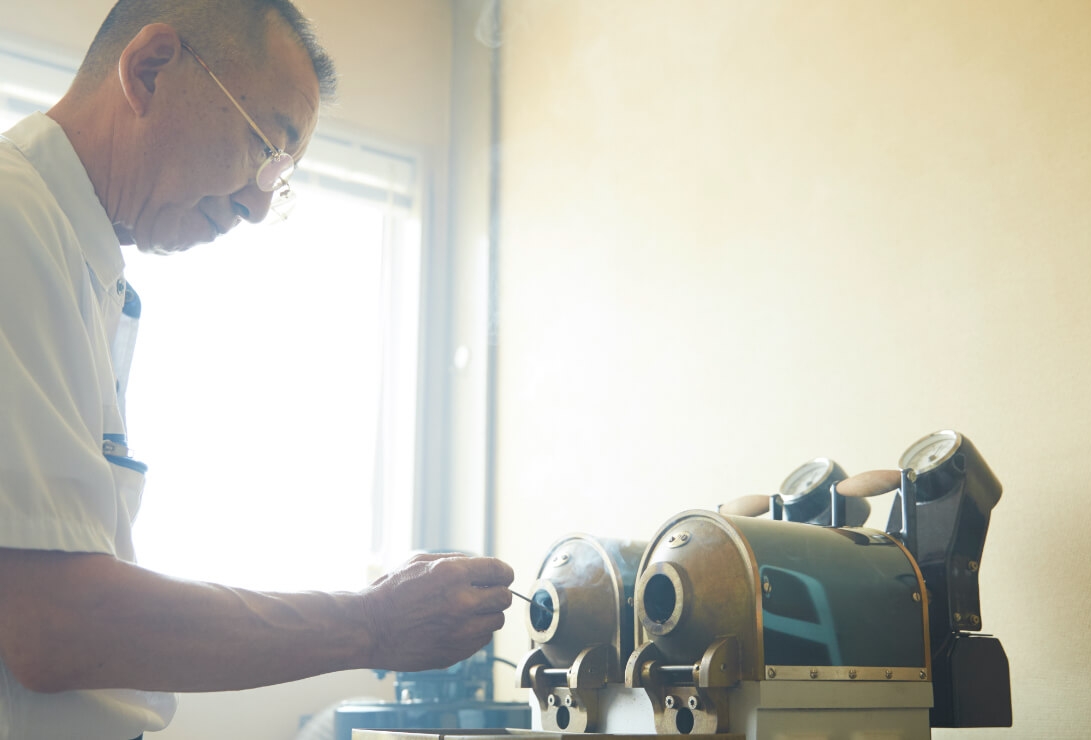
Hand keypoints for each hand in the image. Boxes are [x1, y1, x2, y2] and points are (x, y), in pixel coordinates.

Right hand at [358, 553, 513, 670]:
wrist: (369, 628)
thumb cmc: (390, 593)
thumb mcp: (420, 562)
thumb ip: (455, 561)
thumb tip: (479, 567)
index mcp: (453, 574)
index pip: (499, 571)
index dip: (503, 572)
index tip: (501, 576)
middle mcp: (461, 602)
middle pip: (504, 598)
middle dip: (497, 592)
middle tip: (485, 593)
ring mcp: (460, 631)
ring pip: (496, 621)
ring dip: (487, 614)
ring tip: (468, 611)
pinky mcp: (455, 652)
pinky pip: (481, 641)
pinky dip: (475, 633)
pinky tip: (457, 627)